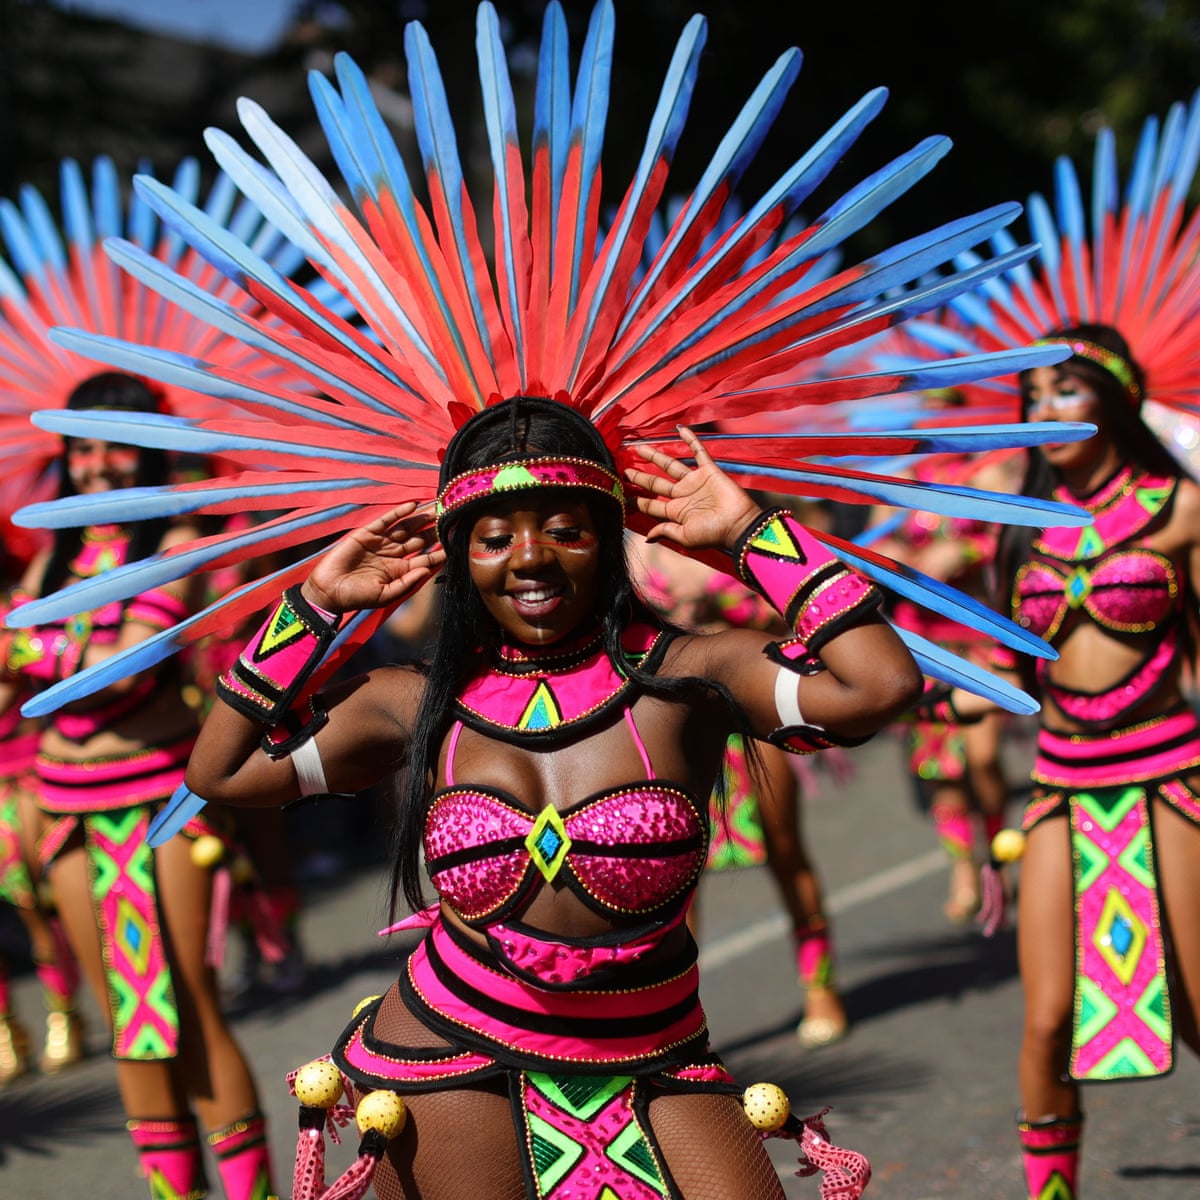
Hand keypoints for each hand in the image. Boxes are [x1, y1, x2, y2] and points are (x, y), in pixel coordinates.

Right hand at [301, 503, 445, 612]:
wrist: (329, 592)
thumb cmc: (357, 597)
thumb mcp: (386, 595)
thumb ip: (407, 582)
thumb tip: (427, 569)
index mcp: (400, 570)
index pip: (424, 558)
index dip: (439, 551)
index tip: (455, 543)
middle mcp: (393, 554)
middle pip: (418, 539)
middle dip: (433, 530)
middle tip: (450, 518)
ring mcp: (381, 543)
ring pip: (405, 527)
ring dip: (421, 518)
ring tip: (436, 508)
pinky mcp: (367, 534)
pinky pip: (386, 521)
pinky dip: (399, 512)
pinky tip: (413, 506)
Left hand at [625, 427, 762, 553]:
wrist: (738, 524)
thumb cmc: (712, 533)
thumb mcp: (685, 537)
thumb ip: (665, 532)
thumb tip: (646, 538)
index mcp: (676, 512)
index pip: (651, 504)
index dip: (636, 500)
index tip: (621, 495)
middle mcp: (683, 495)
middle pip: (656, 483)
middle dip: (640, 477)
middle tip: (625, 469)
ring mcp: (695, 481)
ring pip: (670, 465)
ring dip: (655, 457)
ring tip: (639, 448)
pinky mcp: (709, 471)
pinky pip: (698, 451)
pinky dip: (690, 440)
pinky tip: (679, 429)